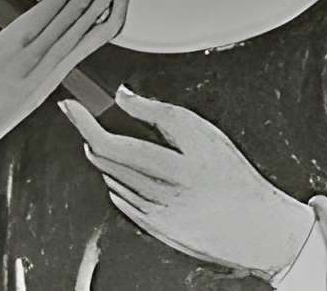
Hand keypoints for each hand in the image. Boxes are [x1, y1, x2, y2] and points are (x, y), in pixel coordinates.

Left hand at [63, 88, 314, 278]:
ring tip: (125, 145)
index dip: (85, 124)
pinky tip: (136, 174)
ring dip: (107, 159)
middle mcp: (160, 196)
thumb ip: (159, 113)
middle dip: (93, 136)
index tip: (71, 107)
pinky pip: (123, 200)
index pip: (111, 145)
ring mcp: (154, 217)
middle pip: (105, 162)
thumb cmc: (234, 178)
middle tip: (92, 119)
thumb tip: (123, 96)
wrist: (255, 229)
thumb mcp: (203, 134)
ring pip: (111, 180)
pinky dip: (120, 181)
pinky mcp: (154, 230)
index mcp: (174, 168)